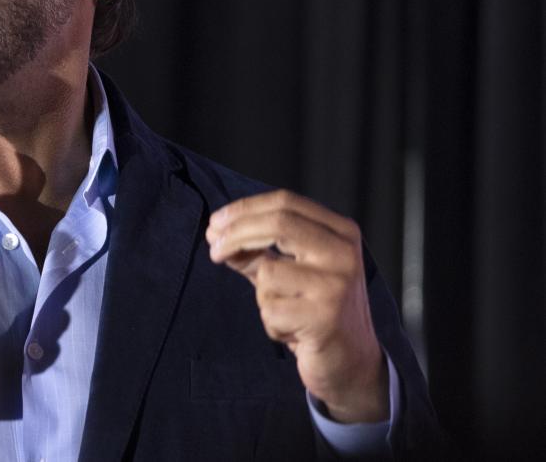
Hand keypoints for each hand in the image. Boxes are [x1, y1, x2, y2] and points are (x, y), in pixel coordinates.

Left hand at [206, 189, 388, 422]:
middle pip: (277, 223)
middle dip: (236, 234)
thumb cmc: (316, 312)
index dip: (244, 209)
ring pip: (268, 273)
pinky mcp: (325, 316)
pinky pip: (270, 310)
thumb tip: (216, 236)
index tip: (215, 222)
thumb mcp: (288, 272)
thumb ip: (256, 252)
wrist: (352, 363)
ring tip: (287, 313)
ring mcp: (337, 284)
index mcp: (340, 232)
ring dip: (263, 297)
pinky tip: (294, 333)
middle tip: (213, 249)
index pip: (285, 202)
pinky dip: (271, 323)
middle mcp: (344, 252)